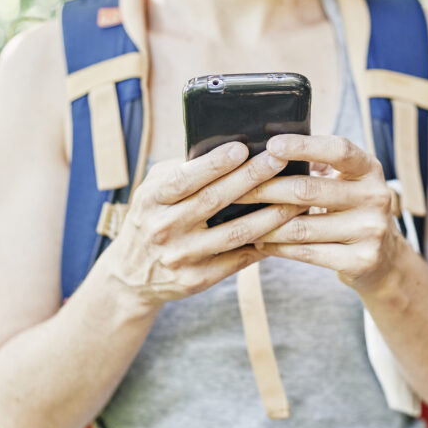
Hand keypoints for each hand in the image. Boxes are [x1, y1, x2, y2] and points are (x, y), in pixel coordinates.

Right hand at [100, 142, 306, 307]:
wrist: (130, 275)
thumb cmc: (152, 217)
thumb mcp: (153, 191)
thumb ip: (182, 172)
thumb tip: (228, 149)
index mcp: (152, 199)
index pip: (184, 178)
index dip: (213, 164)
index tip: (241, 147)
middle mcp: (164, 228)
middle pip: (214, 201)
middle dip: (251, 178)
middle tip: (280, 161)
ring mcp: (180, 257)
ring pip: (235, 233)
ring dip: (271, 215)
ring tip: (297, 199)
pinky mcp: (196, 280)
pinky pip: (238, 260)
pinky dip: (264, 244)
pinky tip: (285, 230)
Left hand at [238, 134, 404, 291]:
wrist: (384, 258)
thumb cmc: (350, 209)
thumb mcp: (346, 182)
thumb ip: (318, 165)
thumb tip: (267, 151)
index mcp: (370, 169)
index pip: (338, 150)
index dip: (304, 145)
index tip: (271, 145)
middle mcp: (376, 196)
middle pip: (308, 190)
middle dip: (265, 190)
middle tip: (235, 190)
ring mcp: (371, 230)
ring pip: (301, 226)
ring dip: (264, 224)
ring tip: (240, 219)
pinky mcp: (361, 260)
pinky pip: (306, 252)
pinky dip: (277, 247)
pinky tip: (259, 242)